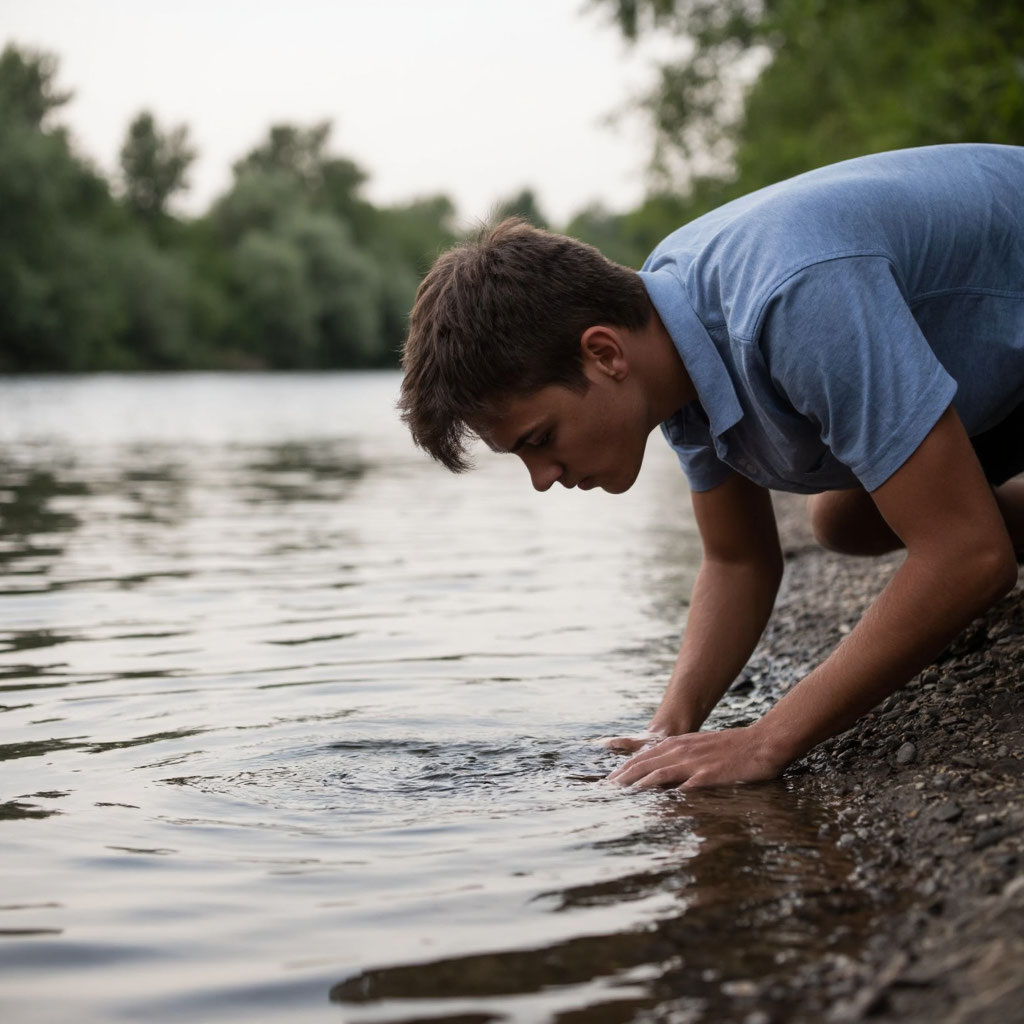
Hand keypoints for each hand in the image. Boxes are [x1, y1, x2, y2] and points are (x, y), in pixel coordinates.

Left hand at [606, 725, 785, 789]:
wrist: (763, 741)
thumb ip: (685, 759)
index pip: (644, 757)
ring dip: (638, 785)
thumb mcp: (702, 749)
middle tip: (605, 790)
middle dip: (623, 778)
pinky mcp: (710, 774)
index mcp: (680, 745)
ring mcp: (695, 763)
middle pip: (645, 764)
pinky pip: (687, 786)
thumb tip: (670, 777)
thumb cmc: (735, 748)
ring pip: (659, 773)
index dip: (625, 769)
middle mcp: (682, 751)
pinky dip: (670, 796)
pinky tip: (659, 806)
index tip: (610, 780)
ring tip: (621, 796)